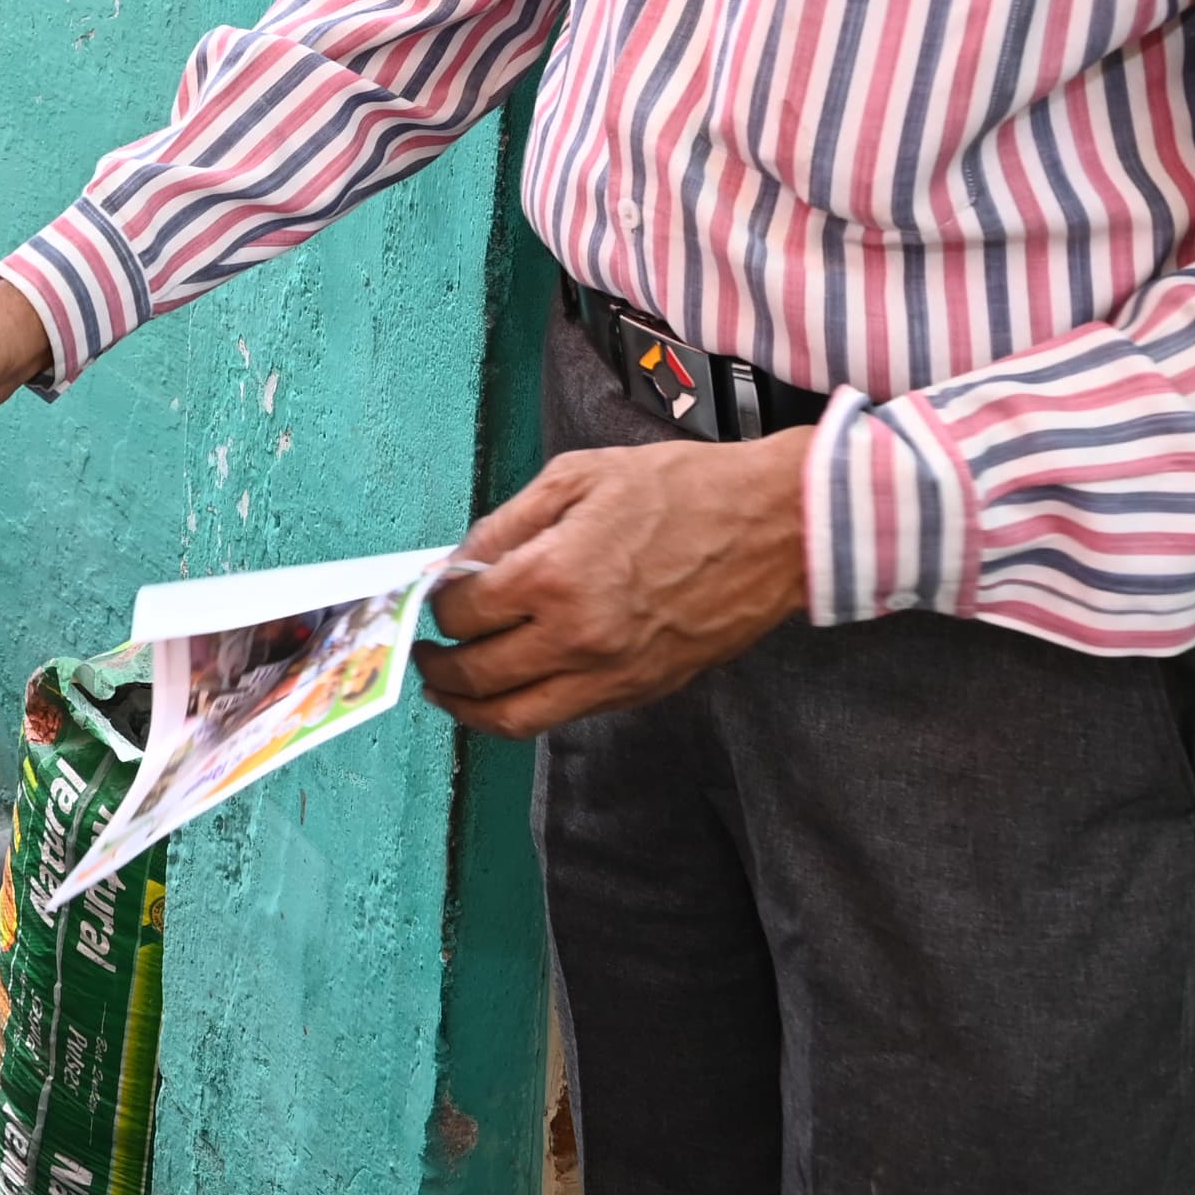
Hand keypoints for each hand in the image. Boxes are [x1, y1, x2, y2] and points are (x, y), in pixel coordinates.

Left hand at [411, 434, 813, 736]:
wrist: (773, 528)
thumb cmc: (680, 489)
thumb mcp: (577, 476)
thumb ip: (506, 524)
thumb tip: (457, 563)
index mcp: (553, 576)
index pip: (462, 612)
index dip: (435, 604)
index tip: (432, 595)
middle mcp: (575, 638)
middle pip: (477, 675)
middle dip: (437, 665)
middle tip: (422, 650)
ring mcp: (610, 674)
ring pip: (515, 718)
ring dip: (469, 708)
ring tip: (449, 688)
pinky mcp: (640, 691)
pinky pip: (563, 715)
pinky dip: (523, 708)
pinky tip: (511, 684)